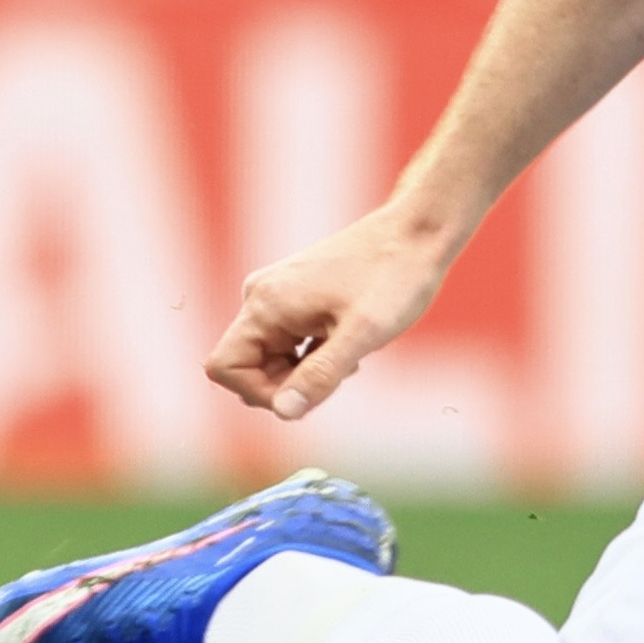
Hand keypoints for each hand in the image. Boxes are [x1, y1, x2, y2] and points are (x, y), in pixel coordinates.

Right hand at [207, 201, 470, 419]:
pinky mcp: (298, 296)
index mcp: (266, 304)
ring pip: (271, 356)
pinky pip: (289, 342)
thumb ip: (321, 374)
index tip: (309, 392)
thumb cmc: (396, 277)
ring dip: (305, 370)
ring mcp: (280, 295)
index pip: (224, 367)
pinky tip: (350, 344)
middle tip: (339, 374)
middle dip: (288, 383)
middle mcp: (262, 296)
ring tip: (350, 355)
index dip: (259, 392)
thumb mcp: (364, 333)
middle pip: (247, 366)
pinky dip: (314, 354)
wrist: (419, 230)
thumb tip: (283, 412)